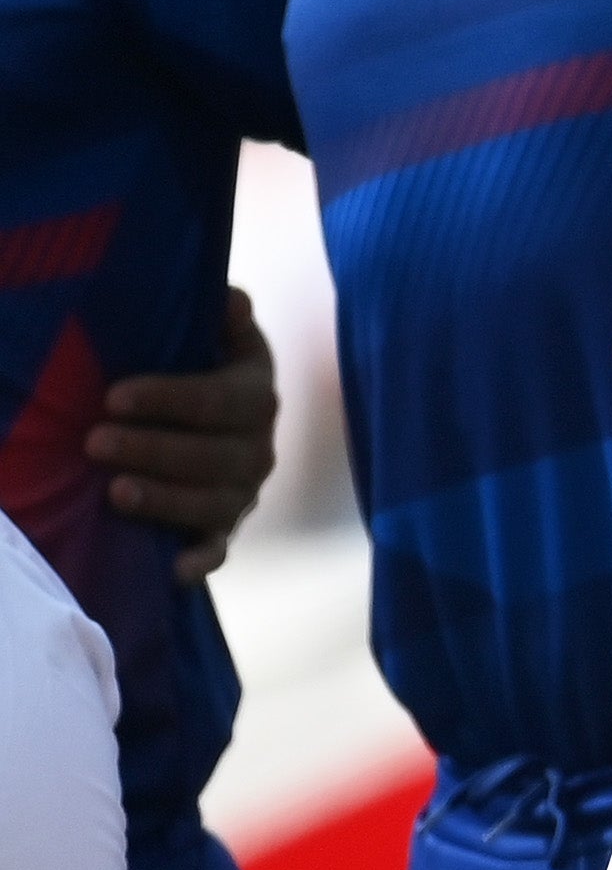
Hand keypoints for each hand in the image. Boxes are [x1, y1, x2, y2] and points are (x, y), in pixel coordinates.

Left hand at [95, 287, 278, 582]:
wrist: (210, 424)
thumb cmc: (195, 371)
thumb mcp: (213, 339)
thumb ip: (222, 318)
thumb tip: (230, 299)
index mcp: (255, 394)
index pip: (219, 399)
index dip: (168, 399)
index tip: (114, 397)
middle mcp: (259, 447)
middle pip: (214, 455)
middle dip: (153, 449)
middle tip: (94, 441)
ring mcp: (244, 492)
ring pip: (214, 502)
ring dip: (166, 500)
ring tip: (114, 493)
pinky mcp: (223, 528)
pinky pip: (219, 549)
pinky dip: (200, 561)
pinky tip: (172, 570)